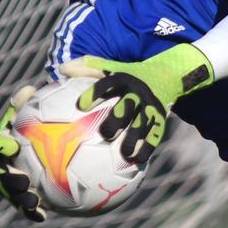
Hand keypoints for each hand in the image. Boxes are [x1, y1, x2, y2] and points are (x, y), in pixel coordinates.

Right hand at [0, 85, 49, 221]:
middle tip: (22, 180)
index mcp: (5, 142)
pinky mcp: (23, 194)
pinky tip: (44, 216)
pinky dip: (31, 212)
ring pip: (9, 192)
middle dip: (6, 179)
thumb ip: (32, 102)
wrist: (53, 138)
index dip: (0, 145)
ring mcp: (11, 180)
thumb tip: (29, 89)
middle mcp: (3, 162)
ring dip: (18, 199)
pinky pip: (25, 205)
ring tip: (34, 201)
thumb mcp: (40, 108)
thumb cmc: (47, 119)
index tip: (12, 145)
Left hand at [59, 44, 212, 162]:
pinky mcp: (160, 117)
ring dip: (135, 139)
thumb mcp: (111, 66)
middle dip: (117, 120)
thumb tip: (60, 69)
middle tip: (105, 133)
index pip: (106, 84)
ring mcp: (150, 106)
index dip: (94, 93)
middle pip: (127, 106)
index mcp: (122, 79)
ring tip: (126, 154)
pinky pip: (154, 134)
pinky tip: (138, 161)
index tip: (80, 106)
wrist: (167, 74)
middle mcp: (137, 92)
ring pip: (142, 124)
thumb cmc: (130, 73)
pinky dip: (147, 148)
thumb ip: (87, 67)